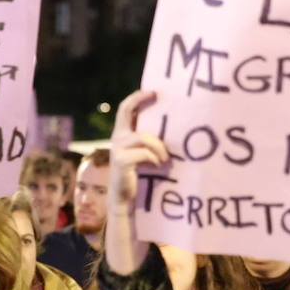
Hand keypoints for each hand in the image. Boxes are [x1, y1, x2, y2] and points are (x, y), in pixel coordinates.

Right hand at [108, 90, 170, 215]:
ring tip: (165, 159)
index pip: (125, 108)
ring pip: (144, 137)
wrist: (125, 198)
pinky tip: (157, 167)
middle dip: (140, 99)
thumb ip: (149, 140)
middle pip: (125, 111)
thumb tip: (172, 126)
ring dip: (159, 147)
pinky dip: (155, 159)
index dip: (137, 97)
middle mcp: (117, 138)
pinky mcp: (121, 161)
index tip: (154, 91)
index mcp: (122, 134)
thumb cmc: (139, 174)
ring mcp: (118, 148)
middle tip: (156, 94)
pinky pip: (145, 153)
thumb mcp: (144, 153)